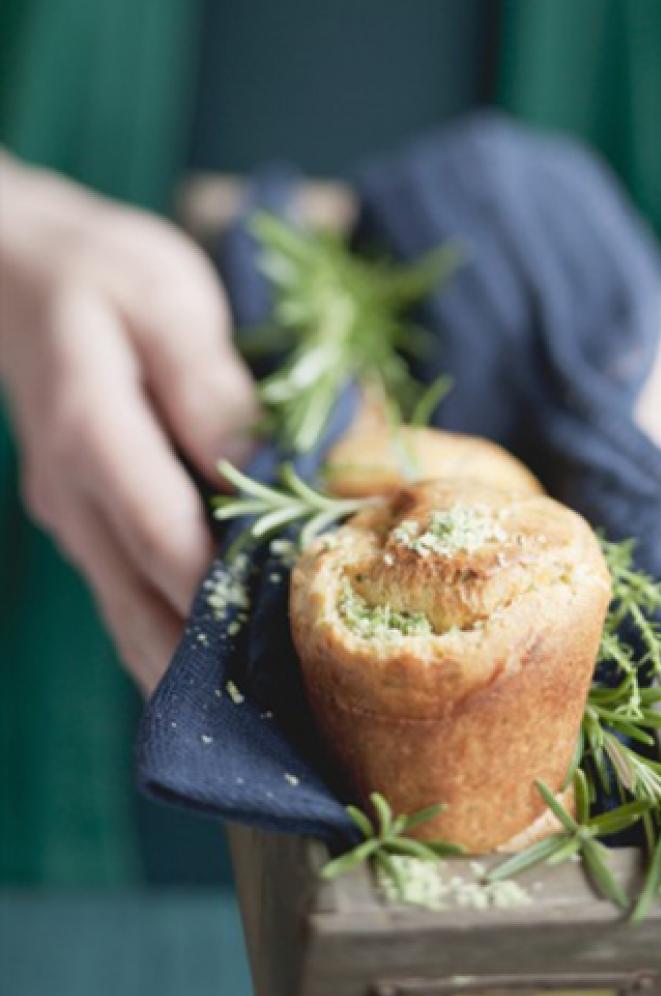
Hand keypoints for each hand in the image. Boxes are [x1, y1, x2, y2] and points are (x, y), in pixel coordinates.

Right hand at [0, 153, 258, 691]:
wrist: (21, 276)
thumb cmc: (104, 277)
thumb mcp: (165, 301)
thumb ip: (209, 384)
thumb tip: (261, 464)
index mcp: (92, 434)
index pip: (164, 537)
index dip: (228, 594)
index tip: (298, 639)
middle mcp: (74, 497)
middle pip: (143, 605)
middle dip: (217, 665)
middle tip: (293, 717)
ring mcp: (75, 521)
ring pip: (131, 619)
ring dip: (193, 672)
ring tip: (271, 719)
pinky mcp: (89, 527)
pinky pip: (131, 598)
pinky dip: (174, 641)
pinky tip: (228, 670)